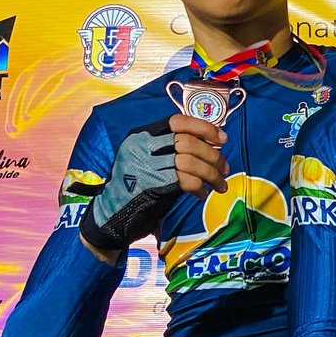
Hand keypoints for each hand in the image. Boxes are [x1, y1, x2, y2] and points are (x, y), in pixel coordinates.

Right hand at [78, 114, 228, 253]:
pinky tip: (202, 194)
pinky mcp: (152, 185)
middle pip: (188, 142)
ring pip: (190, 162)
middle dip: (213, 155)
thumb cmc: (135, 187)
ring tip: (219, 184)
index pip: (177, 121)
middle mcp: (141, 147)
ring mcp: (145, 165)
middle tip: (224, 168)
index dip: (204, 127)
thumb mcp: (148, 160)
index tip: (222, 138)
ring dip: (212, 174)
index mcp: (141, 136)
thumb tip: (211, 144)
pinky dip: (200, 187)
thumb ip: (171, 149)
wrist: (111, 216)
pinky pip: (186, 181)